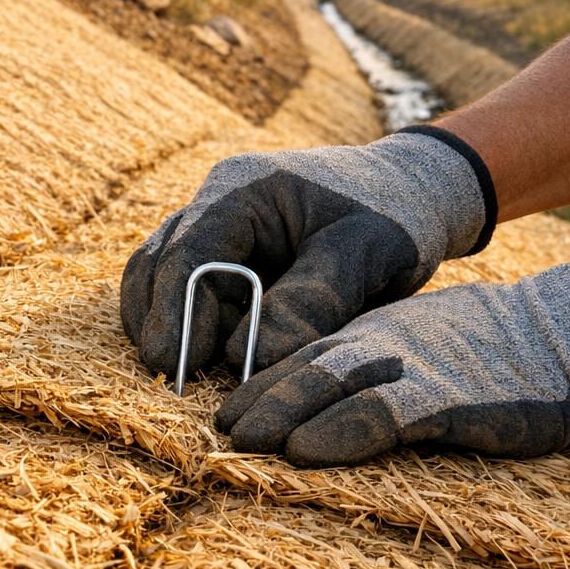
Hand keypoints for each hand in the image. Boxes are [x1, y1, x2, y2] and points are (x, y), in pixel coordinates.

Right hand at [120, 127, 493, 383]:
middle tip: (172, 379)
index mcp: (243, 189)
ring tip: (183, 374)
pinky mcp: (223, 256)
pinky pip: (184, 290)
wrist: (411, 194)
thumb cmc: (395, 215)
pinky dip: (185, 326)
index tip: (174, 363)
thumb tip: (254, 358)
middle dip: (160, 322)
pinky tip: (201, 362)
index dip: (175, 308)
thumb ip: (313, 300)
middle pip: (158, 264)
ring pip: (158, 277)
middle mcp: (215, 204)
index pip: (189, 250)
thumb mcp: (369, 251)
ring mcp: (214, 229)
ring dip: (165, 326)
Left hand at [215, 254, 569, 465]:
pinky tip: (306, 450)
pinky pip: (384, 414)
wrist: (563, 338)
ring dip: (282, 411)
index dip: (258, 384)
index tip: (224, 414)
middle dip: (257, 398)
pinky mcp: (447, 399)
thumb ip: (368, 371)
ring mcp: (410, 369)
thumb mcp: (414, 352)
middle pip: (301, 367)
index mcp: (370, 336)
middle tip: (216, 430)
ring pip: (330, 384)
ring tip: (242, 439)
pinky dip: (340, 432)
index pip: (299, 354)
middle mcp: (379, 346)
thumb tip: (317, 405)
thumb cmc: (486, 351)